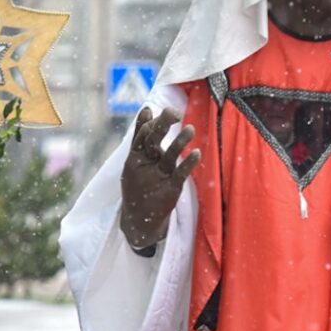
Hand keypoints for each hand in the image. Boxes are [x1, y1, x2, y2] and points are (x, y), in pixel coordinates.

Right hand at [119, 107, 200, 251]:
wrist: (139, 221)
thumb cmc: (138, 185)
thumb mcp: (135, 161)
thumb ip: (141, 136)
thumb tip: (147, 109)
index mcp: (134, 158)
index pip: (141, 136)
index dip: (150, 123)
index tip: (159, 110)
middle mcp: (145, 166)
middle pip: (152, 141)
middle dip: (162, 125)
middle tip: (174, 112)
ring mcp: (157, 178)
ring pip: (169, 157)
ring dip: (180, 142)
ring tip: (191, 129)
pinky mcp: (171, 190)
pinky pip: (181, 174)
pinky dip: (188, 163)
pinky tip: (196, 153)